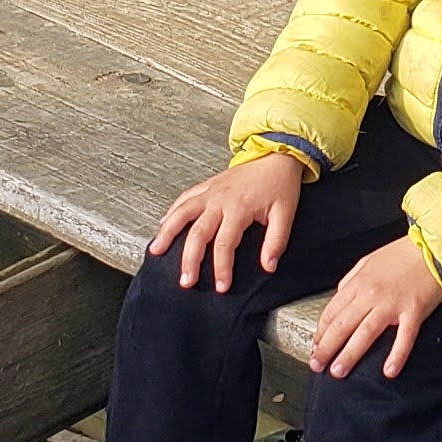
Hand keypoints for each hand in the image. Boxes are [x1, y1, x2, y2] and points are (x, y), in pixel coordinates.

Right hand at [148, 157, 304, 293]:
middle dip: (190, 259)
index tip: (221, 286)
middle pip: (198, 232)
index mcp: (238, 207)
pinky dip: (172, 212)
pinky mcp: (206, 186)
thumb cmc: (280, 184)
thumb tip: (268, 266)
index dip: (222, 267)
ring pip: (182, 213)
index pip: (225, 243)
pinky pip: (184, 199)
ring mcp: (210, 191)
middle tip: (186, 280)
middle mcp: (219, 199)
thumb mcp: (286, 214)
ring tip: (156, 251)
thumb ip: (276, 241)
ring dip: (167, 233)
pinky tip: (163, 224)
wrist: (276, 154)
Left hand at [309, 236, 441, 379]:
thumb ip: (351, 281)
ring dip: (349, 355)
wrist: (434, 247)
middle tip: (317, 365)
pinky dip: (396, 356)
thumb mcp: (368, 261)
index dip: (320, 333)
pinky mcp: (414, 311)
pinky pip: (404, 338)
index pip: (331, 312)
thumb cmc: (403, 254)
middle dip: (326, 349)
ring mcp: (392, 304)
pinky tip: (389, 371)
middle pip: (341, 326)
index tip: (315, 347)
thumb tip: (339, 298)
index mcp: (358, 282)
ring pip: (364, 334)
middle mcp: (371, 294)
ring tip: (338, 371)